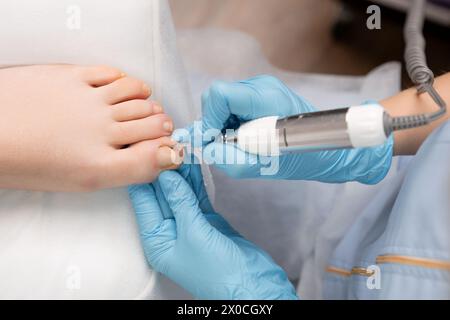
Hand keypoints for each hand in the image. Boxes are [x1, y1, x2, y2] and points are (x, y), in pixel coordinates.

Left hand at [0, 65, 178, 191]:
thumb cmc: (35, 162)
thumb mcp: (86, 180)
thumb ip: (130, 170)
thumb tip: (165, 156)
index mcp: (103, 163)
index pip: (157, 150)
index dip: (168, 147)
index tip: (167, 146)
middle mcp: (101, 130)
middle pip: (152, 121)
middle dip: (162, 124)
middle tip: (160, 125)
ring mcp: (88, 100)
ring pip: (138, 95)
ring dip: (148, 101)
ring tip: (146, 106)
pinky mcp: (72, 76)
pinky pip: (112, 74)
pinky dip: (125, 80)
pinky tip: (122, 88)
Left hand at [128, 164, 297, 299]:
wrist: (250, 284)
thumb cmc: (219, 274)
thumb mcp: (194, 234)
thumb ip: (180, 202)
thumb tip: (166, 176)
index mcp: (157, 240)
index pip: (144, 201)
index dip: (145, 174)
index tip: (149, 150)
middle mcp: (169, 232)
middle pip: (162, 194)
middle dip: (165, 168)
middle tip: (169, 144)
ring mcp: (188, 225)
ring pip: (181, 192)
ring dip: (182, 171)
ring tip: (182, 148)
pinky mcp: (206, 221)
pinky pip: (197, 196)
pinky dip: (196, 180)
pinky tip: (194, 164)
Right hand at [201, 75, 392, 183]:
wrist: (333, 148)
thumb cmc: (307, 157)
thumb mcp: (268, 166)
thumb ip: (234, 160)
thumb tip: (207, 151)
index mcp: (265, 98)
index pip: (219, 95)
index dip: (209, 119)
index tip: (213, 142)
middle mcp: (261, 86)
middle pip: (216, 97)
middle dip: (214, 124)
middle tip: (228, 147)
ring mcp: (261, 87)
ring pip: (222, 102)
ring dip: (222, 126)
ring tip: (243, 144)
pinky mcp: (260, 94)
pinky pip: (232, 106)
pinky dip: (231, 124)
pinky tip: (247, 137)